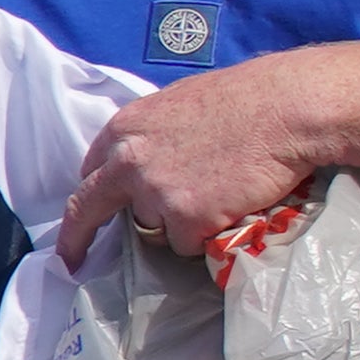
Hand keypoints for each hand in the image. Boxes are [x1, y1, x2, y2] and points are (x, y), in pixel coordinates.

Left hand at [59, 51, 333, 262]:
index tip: (86, 216)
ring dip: (180, 222)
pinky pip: (189, 243)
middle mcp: (128, 163)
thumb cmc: (248, 99)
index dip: (93, 194)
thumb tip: (147, 159)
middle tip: (72, 260)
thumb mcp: (180, 105)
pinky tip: (231, 206)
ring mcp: (155, 194)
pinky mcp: (186, 219)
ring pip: (154, 228)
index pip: (90, 172)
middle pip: (88, 209)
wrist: (287, 109)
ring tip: (218, 194)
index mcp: (124, 129)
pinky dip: (208, 234)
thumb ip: (152, 136)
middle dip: (77, 238)